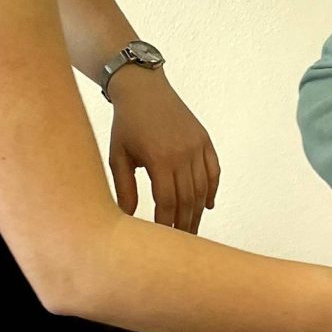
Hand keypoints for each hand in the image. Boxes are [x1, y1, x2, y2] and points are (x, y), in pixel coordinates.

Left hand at [107, 69, 219, 232]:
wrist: (143, 88)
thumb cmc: (126, 123)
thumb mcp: (118, 155)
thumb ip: (124, 187)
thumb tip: (127, 217)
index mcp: (159, 158)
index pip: (167, 201)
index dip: (167, 223)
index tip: (164, 240)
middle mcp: (182, 153)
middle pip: (188, 198)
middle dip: (185, 223)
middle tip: (181, 243)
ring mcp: (196, 145)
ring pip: (202, 187)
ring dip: (198, 211)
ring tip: (192, 229)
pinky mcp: (204, 139)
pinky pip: (213, 170)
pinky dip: (212, 190)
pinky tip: (207, 206)